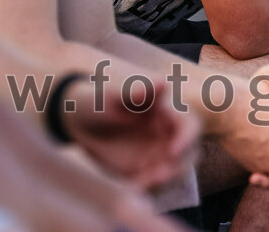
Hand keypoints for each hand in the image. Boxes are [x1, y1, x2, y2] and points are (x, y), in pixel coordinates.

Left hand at [63, 77, 200, 188]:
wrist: (79, 122)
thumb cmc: (99, 100)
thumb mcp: (113, 94)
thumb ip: (137, 90)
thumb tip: (163, 81)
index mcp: (168, 111)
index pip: (189, 125)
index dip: (186, 138)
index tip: (174, 150)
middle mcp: (168, 134)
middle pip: (188, 153)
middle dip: (179, 166)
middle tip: (162, 175)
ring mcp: (156, 154)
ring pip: (172, 170)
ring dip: (164, 180)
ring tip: (146, 183)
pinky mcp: (143, 171)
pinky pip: (150, 183)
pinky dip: (145, 186)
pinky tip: (132, 186)